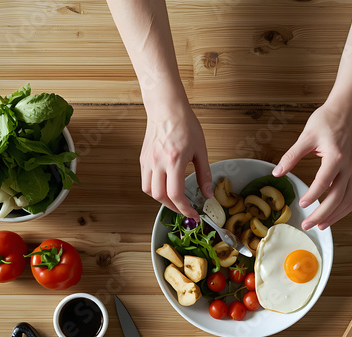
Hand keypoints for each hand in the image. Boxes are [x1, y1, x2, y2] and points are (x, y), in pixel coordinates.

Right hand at [140, 101, 211, 219]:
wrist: (166, 107)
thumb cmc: (185, 124)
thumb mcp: (201, 150)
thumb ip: (205, 175)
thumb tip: (208, 194)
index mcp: (174, 160)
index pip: (175, 194)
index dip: (185, 209)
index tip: (193, 214)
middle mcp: (157, 162)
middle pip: (160, 196)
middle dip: (174, 207)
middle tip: (185, 209)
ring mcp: (148, 160)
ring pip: (149, 191)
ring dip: (162, 200)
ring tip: (174, 201)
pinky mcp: (143, 158)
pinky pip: (145, 181)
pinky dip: (154, 189)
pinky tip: (165, 187)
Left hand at [273, 102, 351, 229]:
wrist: (346, 111)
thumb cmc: (326, 121)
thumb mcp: (305, 136)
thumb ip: (291, 156)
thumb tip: (277, 173)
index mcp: (336, 156)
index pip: (324, 181)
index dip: (313, 195)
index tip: (301, 205)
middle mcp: (349, 166)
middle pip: (338, 197)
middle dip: (322, 214)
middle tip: (307, 225)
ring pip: (348, 201)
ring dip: (335, 216)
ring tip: (320, 226)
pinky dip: (344, 209)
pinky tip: (332, 216)